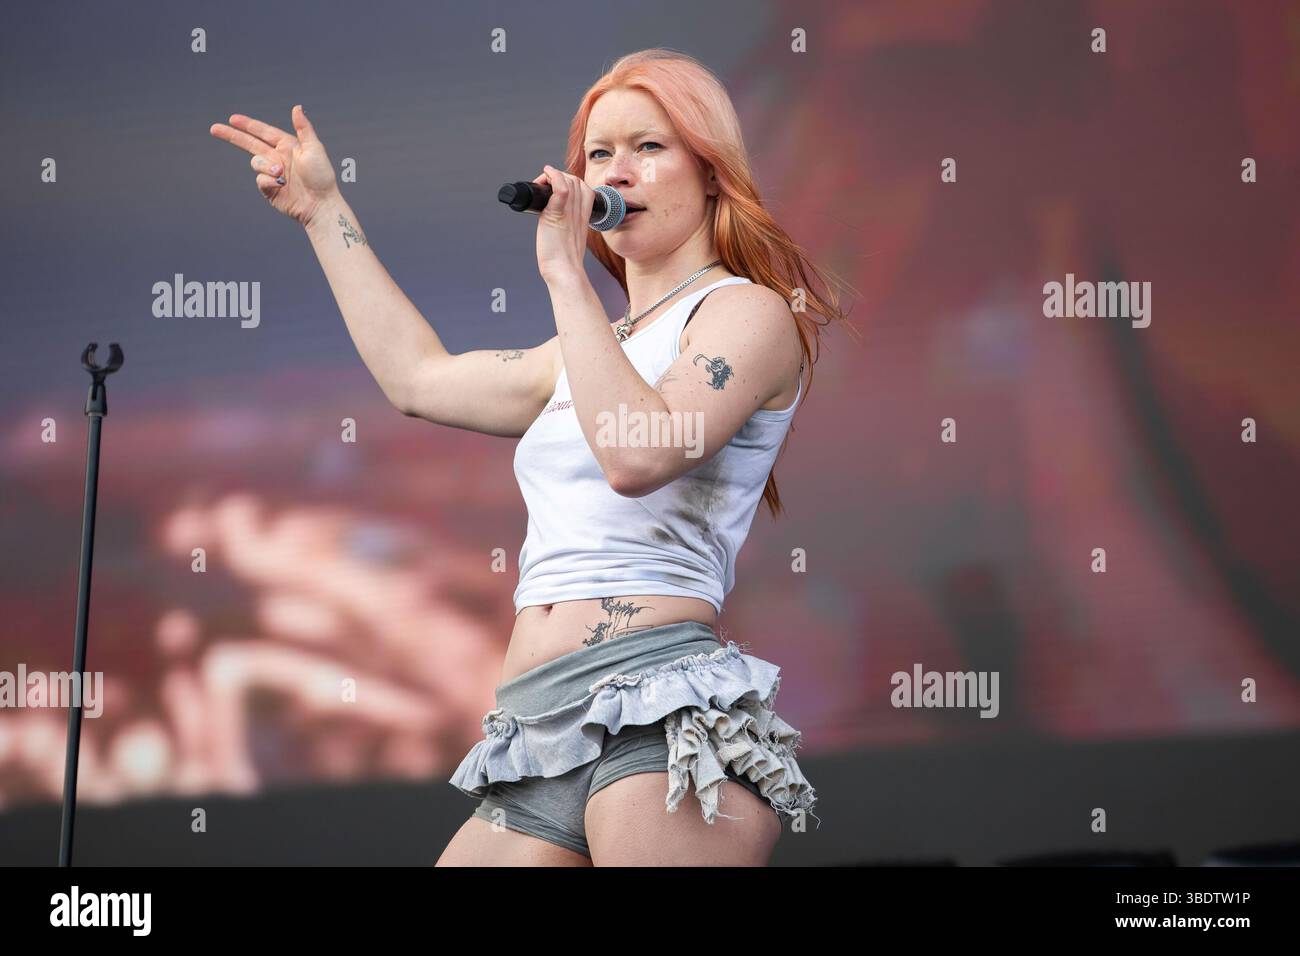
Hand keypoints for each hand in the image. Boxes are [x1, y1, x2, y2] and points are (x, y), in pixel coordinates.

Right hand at [209, 105, 338, 226]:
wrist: (320, 204)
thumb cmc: (321, 176)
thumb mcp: (314, 149)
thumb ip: (303, 128)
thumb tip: (296, 107)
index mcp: (287, 146)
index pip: (263, 132)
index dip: (248, 125)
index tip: (232, 119)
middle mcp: (278, 158)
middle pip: (249, 143)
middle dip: (232, 136)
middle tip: (214, 129)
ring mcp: (272, 173)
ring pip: (255, 163)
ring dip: (264, 166)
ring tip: (280, 174)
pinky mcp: (269, 189)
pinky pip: (259, 180)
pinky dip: (267, 181)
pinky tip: (280, 185)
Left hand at [533, 164, 596, 283]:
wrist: (564, 271)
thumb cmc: (564, 260)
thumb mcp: (570, 238)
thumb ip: (566, 225)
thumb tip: (553, 222)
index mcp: (584, 216)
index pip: (584, 189)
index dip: (570, 183)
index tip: (557, 188)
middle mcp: (579, 211)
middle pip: (576, 181)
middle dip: (560, 177)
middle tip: (544, 186)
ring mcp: (569, 212)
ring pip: (569, 181)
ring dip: (554, 176)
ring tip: (542, 183)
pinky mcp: (558, 215)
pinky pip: (560, 189)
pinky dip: (553, 177)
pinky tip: (545, 176)